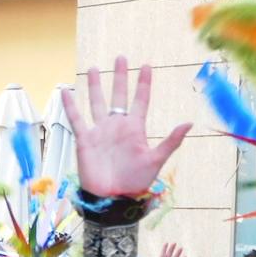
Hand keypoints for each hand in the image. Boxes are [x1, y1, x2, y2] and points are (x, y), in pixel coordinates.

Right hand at [61, 57, 190, 197]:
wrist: (112, 198)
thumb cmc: (135, 182)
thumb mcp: (155, 160)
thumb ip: (171, 141)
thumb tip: (189, 123)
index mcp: (135, 129)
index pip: (140, 100)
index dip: (143, 83)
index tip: (146, 65)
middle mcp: (118, 126)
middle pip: (119, 96)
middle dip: (120, 77)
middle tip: (121, 58)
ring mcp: (101, 131)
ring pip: (97, 103)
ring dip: (96, 86)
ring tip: (95, 68)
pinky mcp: (85, 140)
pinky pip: (77, 119)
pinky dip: (70, 106)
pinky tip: (66, 91)